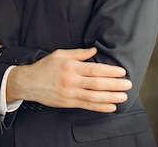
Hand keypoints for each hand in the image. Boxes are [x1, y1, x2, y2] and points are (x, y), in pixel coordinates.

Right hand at [7, 47, 131, 112]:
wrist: (28, 83)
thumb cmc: (44, 67)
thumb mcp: (59, 54)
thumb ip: (78, 53)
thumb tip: (94, 50)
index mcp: (70, 67)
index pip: (94, 69)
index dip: (110, 71)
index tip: (122, 72)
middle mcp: (71, 80)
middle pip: (97, 84)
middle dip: (115, 85)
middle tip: (128, 84)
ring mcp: (69, 93)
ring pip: (94, 97)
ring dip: (111, 97)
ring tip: (123, 96)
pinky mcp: (68, 103)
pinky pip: (87, 106)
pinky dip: (100, 107)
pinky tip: (111, 107)